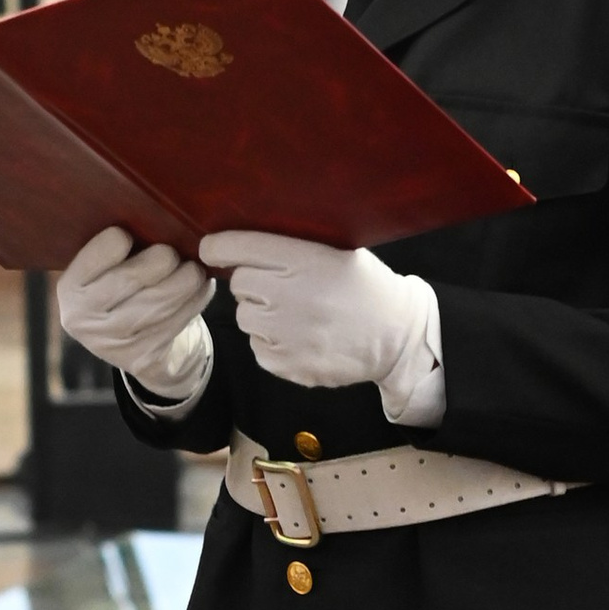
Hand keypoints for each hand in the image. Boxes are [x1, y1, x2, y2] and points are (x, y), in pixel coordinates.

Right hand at [56, 225, 212, 396]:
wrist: (133, 345)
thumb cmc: (123, 289)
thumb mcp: (107, 269)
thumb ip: (115, 247)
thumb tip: (151, 209)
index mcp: (70, 289)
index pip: (94, 256)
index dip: (117, 240)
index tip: (130, 234)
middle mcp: (83, 319)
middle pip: (129, 279)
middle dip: (161, 260)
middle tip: (174, 252)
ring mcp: (112, 343)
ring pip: (158, 303)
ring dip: (186, 281)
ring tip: (195, 268)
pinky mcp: (141, 358)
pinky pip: (175, 322)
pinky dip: (195, 301)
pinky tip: (201, 288)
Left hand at [202, 229, 437, 397]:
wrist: (397, 336)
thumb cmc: (366, 288)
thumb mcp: (338, 251)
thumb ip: (292, 247)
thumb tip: (243, 246)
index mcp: (303, 259)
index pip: (238, 247)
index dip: (218, 247)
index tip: (211, 249)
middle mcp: (289, 294)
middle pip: (239, 283)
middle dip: (253, 283)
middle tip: (281, 287)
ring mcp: (285, 333)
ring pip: (245, 316)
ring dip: (261, 313)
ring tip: (294, 314)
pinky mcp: (285, 363)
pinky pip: (257, 347)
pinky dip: (271, 342)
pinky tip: (299, 337)